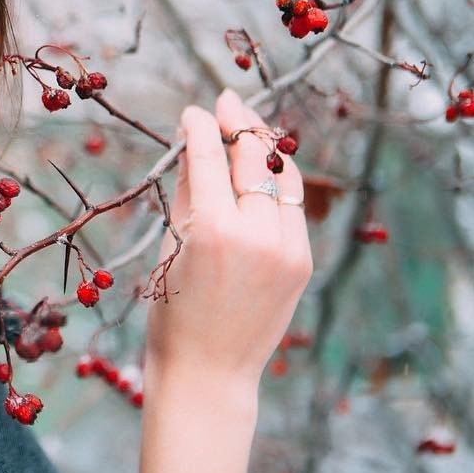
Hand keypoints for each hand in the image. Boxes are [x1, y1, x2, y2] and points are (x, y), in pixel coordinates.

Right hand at [144, 88, 313, 385]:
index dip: (200, 125)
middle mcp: (257, 232)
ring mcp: (287, 248)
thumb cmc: (172, 312)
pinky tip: (263, 170)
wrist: (208, 372)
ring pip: (283, 176)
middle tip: (227, 101)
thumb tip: (195, 145)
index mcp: (212, 228)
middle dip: (239, 122)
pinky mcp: (302, 261)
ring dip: (265, 147)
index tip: (193, 110)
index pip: (208, 155)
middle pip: (254, 156)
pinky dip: (277, 183)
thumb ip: (188, 192)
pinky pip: (292, 207)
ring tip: (249, 127)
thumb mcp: (171, 246)